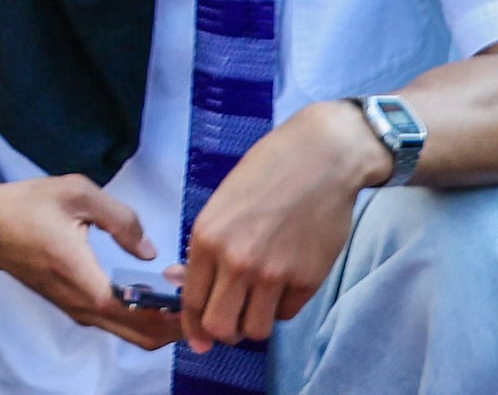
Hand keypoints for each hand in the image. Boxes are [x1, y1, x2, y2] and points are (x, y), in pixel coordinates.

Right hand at [0, 173, 179, 346]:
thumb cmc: (26, 205)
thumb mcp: (75, 193)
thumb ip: (120, 217)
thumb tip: (149, 251)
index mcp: (83, 277)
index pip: (141, 313)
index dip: (174, 307)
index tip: (191, 283)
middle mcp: (82, 305)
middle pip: (143, 336)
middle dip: (177, 323)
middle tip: (195, 293)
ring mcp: (77, 311)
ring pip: (133, 335)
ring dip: (162, 322)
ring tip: (179, 291)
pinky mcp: (74, 308)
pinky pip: (119, 325)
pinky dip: (144, 318)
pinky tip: (155, 293)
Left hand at [173, 100, 382, 347]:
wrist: (320, 160)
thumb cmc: (264, 174)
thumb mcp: (220, 205)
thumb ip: (202, 248)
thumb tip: (177, 279)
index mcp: (206, 239)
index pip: (192, 301)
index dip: (193, 326)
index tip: (199, 339)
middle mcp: (236, 261)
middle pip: (221, 327)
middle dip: (222, 331)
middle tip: (229, 320)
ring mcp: (274, 274)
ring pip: (255, 330)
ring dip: (252, 323)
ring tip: (256, 304)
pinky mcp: (307, 280)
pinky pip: (286, 314)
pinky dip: (280, 307)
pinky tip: (282, 285)